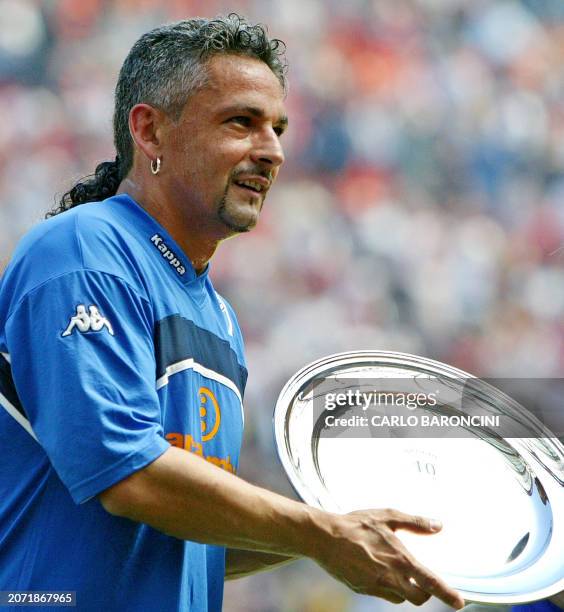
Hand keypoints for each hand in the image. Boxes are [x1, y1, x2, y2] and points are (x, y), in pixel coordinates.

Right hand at [313, 508, 464, 607]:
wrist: (325, 537)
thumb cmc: (356, 524)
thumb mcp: (387, 516)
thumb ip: (414, 522)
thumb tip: (438, 525)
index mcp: (400, 560)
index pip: (431, 583)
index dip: (448, 594)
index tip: (459, 602)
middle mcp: (391, 578)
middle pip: (418, 598)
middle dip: (424, 593)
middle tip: (423, 582)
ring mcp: (375, 587)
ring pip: (399, 598)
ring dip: (404, 589)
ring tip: (396, 571)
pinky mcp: (362, 590)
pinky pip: (382, 594)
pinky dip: (387, 586)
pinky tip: (378, 570)